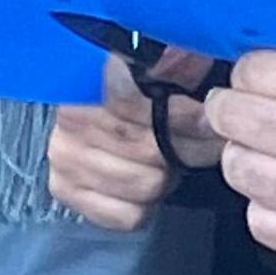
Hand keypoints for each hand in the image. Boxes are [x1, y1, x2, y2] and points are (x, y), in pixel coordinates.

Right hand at [48, 48, 226, 230]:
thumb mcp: (153, 68)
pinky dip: (145, 205)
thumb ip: (174, 61)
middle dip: (187, 148)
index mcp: (90, 82)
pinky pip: (128, 215)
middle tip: (206, 144)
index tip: (209, 119)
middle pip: (149, 150)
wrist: (82, 115)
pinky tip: (144, 182)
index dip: (182, 115)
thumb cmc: (127, 91)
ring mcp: (67, 160)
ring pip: (146, 184)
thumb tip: (192, 58)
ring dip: (166, 176)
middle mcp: (71, 122)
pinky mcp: (67, 191)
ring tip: (168, 162)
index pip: (136, 105)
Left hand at [205, 49, 275, 268]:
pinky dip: (267, 205)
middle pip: (229, 116)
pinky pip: (255, 218)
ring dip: (249, 157)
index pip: (250, 69)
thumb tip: (238, 1)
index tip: (265, 80)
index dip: (254, 73)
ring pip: (234, 167)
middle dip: (237, 111)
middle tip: (258, 114)